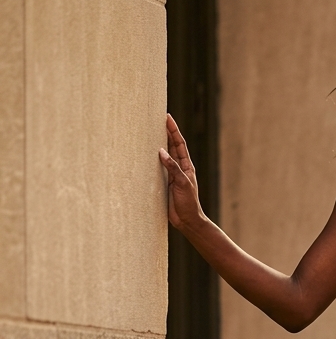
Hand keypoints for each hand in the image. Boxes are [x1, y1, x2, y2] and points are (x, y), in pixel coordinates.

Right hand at [159, 114, 203, 232]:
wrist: (187, 221)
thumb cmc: (188, 203)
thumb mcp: (182, 184)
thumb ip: (173, 168)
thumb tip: (161, 151)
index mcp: (186, 166)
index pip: (179, 144)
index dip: (173, 130)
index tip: (167, 117)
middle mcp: (178, 168)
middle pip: (171, 146)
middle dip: (165, 132)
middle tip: (157, 118)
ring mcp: (170, 175)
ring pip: (163, 156)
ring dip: (157, 143)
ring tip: (149, 131)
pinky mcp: (163, 183)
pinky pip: (155, 168)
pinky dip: (150, 160)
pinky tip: (144, 154)